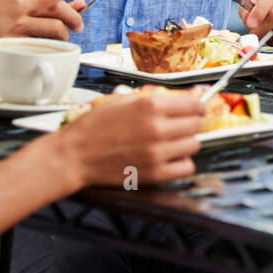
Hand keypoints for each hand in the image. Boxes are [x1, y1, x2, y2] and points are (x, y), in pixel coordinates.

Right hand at [57, 88, 203, 186]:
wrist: (74, 156)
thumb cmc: (94, 128)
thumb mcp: (123, 101)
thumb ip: (153, 100)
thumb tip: (183, 98)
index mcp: (150, 106)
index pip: (194, 105)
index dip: (198, 106)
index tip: (197, 109)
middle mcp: (157, 128)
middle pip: (196, 125)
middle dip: (191, 123)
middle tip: (180, 126)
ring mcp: (157, 152)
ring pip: (194, 145)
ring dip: (186, 143)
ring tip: (172, 142)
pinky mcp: (155, 173)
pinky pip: (187, 168)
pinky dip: (182, 163)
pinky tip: (170, 158)